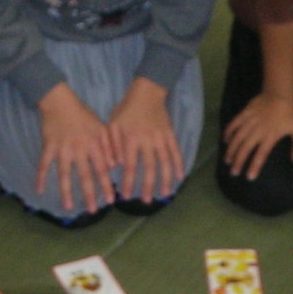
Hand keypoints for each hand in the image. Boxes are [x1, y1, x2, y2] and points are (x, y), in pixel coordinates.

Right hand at [36, 84, 116, 214]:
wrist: (60, 102)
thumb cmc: (83, 115)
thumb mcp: (102, 127)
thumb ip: (110, 146)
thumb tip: (116, 166)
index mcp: (93, 145)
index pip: (102, 169)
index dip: (106, 185)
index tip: (110, 201)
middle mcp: (78, 149)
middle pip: (84, 175)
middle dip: (89, 194)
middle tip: (93, 211)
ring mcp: (62, 149)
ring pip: (64, 174)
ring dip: (66, 192)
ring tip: (69, 207)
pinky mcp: (48, 147)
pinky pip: (43, 164)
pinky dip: (40, 177)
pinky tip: (39, 190)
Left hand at [108, 77, 183, 202]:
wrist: (147, 92)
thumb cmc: (126, 110)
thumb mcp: (112, 124)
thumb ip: (112, 145)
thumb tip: (113, 166)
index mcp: (131, 139)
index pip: (130, 165)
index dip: (129, 182)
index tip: (127, 196)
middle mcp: (148, 141)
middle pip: (150, 168)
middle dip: (149, 186)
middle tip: (147, 201)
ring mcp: (161, 138)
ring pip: (166, 162)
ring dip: (166, 179)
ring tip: (165, 194)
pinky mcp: (171, 135)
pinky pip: (176, 152)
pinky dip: (179, 165)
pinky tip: (180, 177)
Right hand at [220, 92, 292, 180]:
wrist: (280, 94)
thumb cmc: (290, 114)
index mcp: (271, 136)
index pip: (261, 155)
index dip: (255, 166)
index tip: (249, 177)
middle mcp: (258, 130)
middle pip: (245, 149)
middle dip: (239, 162)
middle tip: (234, 173)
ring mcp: (250, 121)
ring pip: (237, 138)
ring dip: (231, 150)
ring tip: (227, 160)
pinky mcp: (244, 113)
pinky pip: (234, 124)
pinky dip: (228, 132)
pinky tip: (225, 141)